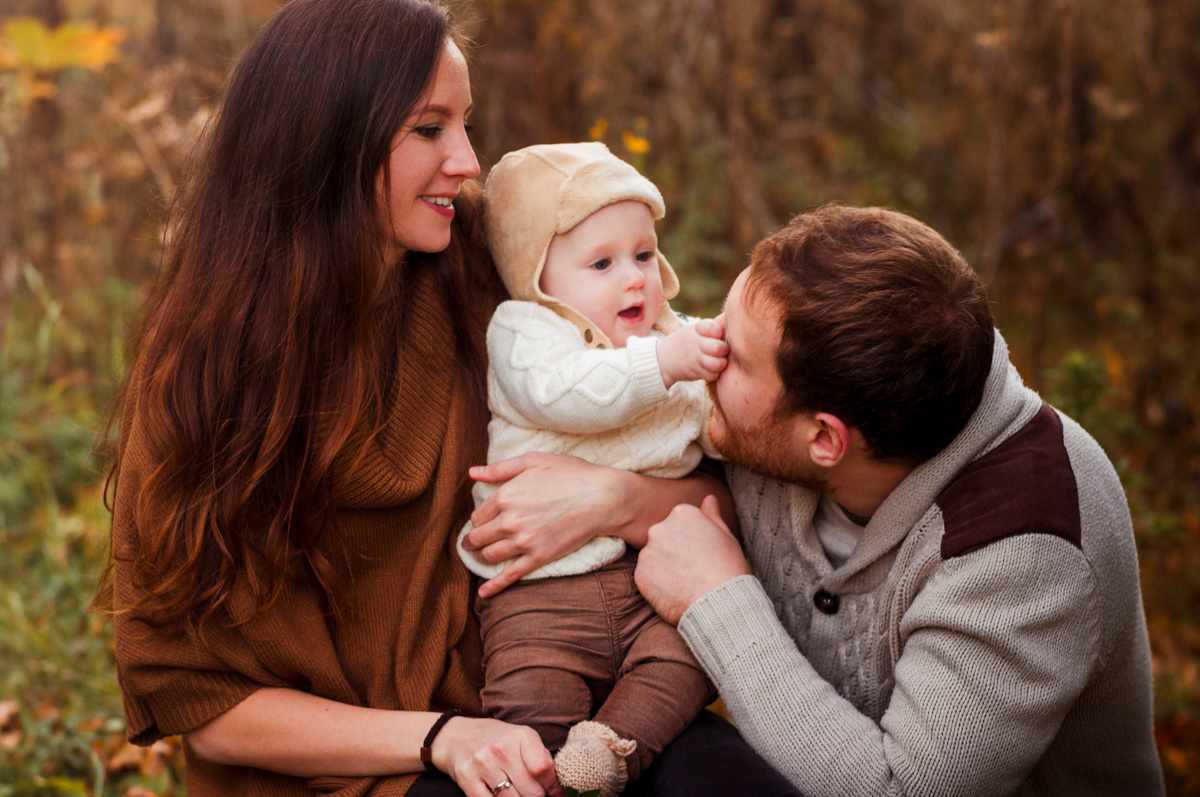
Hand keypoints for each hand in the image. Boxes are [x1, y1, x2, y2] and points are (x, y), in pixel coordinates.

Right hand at [432, 716, 563, 796]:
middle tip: (535, 794)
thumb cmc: (496, 740)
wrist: (456, 736)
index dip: (554, 787)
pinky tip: (501, 796)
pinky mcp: (468, 781)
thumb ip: (541, 759)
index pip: (544, 769)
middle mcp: (502, 749)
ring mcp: (483, 765)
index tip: (555, 795)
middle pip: (532, 792)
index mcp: (521, 736)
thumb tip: (558, 791)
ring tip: (517, 793)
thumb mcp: (521, 739)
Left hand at [464, 453, 633, 597]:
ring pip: (490, 555)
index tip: (483, 521)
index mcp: (505, 496)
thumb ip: (500, 468)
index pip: (479, 514)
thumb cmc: (571, 474)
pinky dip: (494, 586)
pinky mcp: (538, 557)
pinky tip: (483, 593)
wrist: (602, 498)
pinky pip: (510, 575)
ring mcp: (523, 541)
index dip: (479, 519)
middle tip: (470, 544)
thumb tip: (472, 473)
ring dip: (480, 558)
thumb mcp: (534, 461)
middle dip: (472, 541)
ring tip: (478, 557)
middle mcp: (509, 520)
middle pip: (479, 537)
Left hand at [635, 495, 749, 624]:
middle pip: (663, 537)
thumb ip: (712, 515)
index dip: (690, 540)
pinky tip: (674, 591)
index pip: (679, 522)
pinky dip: (657, 583)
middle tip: (692, 569)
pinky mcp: (640, 574)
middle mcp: (660, 527)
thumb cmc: (728, 568)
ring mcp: (647, 551)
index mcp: (682, 513)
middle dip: (674, 550)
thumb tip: (709, 498)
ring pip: (653, 556)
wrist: (719, 604)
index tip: (701, 553)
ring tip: (685, 582)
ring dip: (664, 566)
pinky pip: (646, 575)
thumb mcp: (726, 537)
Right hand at [658, 319, 728, 388]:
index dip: (720, 332)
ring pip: (718, 364)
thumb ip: (718, 324)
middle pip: (719, 348)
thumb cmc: (690, 340)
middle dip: (724, 350)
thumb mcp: (699, 328)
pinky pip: (713, 375)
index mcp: (698, 328)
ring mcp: (695, 358)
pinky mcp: (696, 372)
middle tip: (723, 350)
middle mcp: (696, 342)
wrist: (664, 358)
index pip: (714, 328)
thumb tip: (737, 316)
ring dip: (721, 363)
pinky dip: (715, 373)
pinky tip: (711, 368)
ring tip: (719, 360)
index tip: (718, 334)